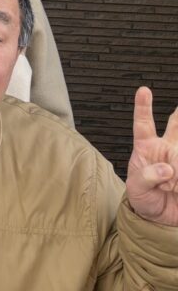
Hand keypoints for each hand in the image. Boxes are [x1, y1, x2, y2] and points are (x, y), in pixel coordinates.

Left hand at [126, 87, 177, 225]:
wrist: (160, 219)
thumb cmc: (144, 198)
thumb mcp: (136, 189)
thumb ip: (147, 177)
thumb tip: (166, 169)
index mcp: (146, 148)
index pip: (143, 124)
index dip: (143, 106)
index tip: (144, 90)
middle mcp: (167, 149)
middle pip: (176, 125)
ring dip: (177, 168)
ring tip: (172, 186)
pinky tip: (176, 186)